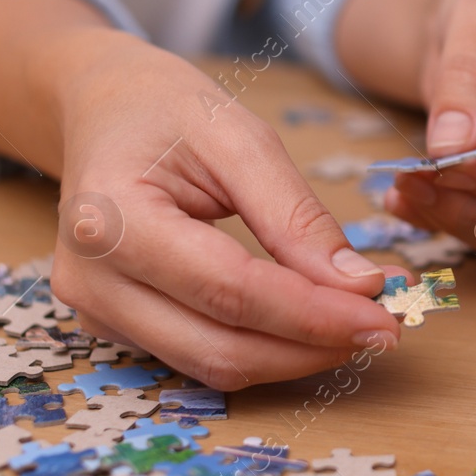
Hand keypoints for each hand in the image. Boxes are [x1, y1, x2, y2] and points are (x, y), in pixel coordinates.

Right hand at [49, 30, 403, 389]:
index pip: (230, 290)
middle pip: (219, 347)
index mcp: (113, 220)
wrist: (101, 110)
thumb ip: (296, 214)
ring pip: (211, 365)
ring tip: (358, 324)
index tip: (383, 314)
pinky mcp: (115, 324)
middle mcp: (91, 280)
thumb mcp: (240, 136)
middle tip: (385, 328)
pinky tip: (310, 322)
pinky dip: (262, 347)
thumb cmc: (166, 111)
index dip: (314, 314)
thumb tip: (358, 283)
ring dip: (294, 356)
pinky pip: (198, 353)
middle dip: (313, 347)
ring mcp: (96, 310)